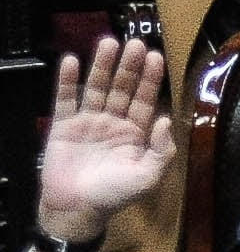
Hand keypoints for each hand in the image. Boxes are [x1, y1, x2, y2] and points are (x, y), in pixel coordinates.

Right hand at [33, 38, 168, 246]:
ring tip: (108, 42)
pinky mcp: (63, 126)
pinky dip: (67, 81)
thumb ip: (162, 150)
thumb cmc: (114, 195)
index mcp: (136, 132)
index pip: (144, 99)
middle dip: (129, 66)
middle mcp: (113, 122)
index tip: (155, 56)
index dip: (149, 78)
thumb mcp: (148, 177)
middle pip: (122, 88)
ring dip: (102, 66)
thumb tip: (165, 119)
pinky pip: (65, 100)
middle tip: (135, 43)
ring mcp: (88, 122)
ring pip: (96, 88)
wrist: (76, 209)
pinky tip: (72, 61)